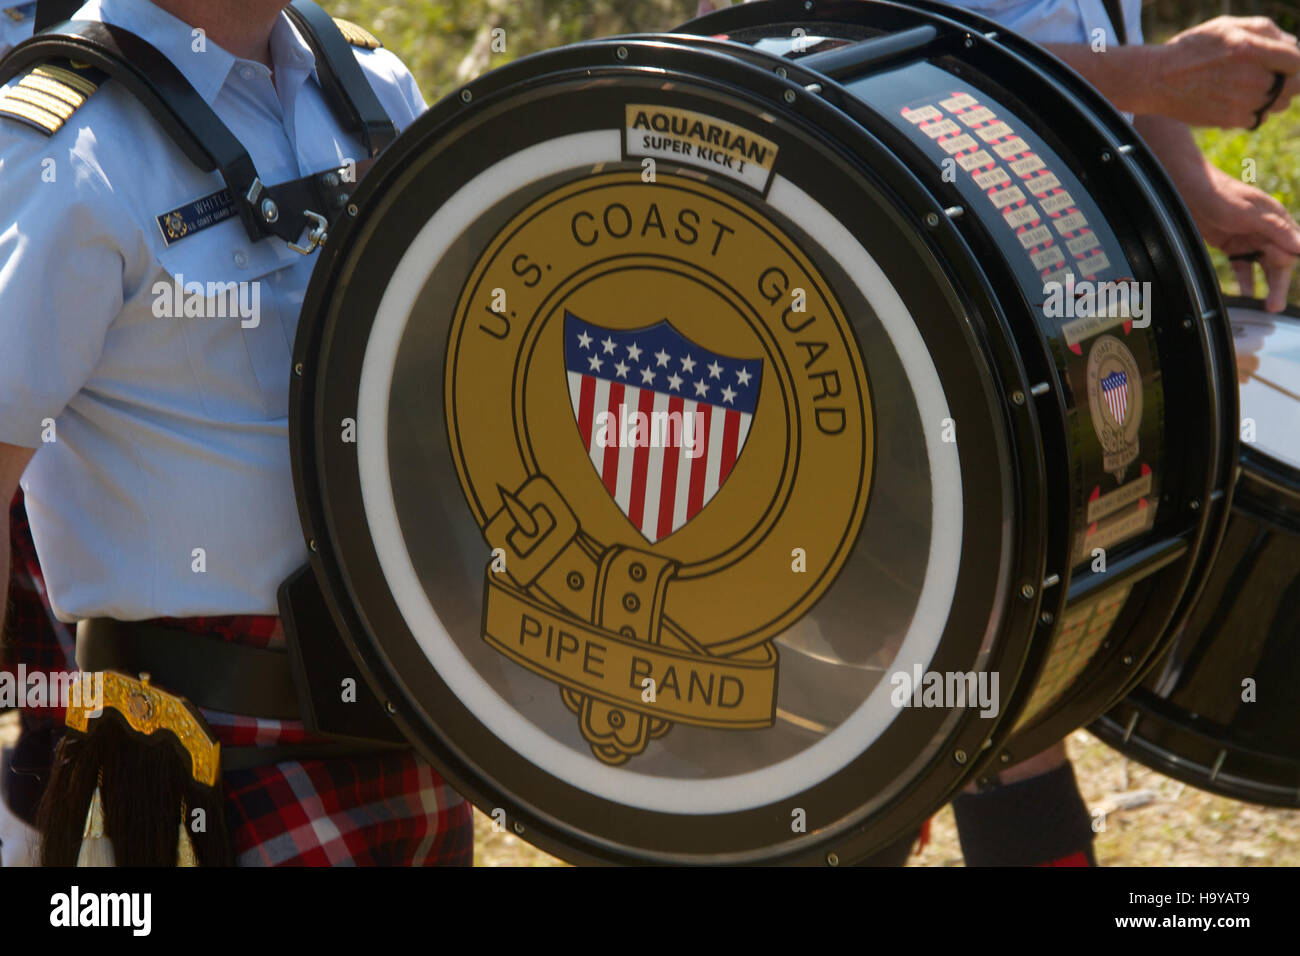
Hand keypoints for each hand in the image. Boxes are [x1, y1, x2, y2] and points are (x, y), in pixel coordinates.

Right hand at [1151, 16, 1299, 126]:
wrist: (1157, 79)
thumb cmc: (1192, 48)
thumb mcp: (1226, 26)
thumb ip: (1264, 29)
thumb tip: (1292, 43)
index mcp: (1251, 49)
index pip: (1297, 61)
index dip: (1294, 61)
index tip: (1286, 62)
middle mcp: (1251, 78)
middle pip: (1294, 86)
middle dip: (1288, 80)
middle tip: (1272, 76)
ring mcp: (1242, 102)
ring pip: (1278, 104)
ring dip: (1272, 96)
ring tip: (1249, 86)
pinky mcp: (1230, 120)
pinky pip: (1258, 118)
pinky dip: (1253, 111)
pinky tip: (1235, 100)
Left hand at [1183, 165, 1299, 311]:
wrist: (1188, 189)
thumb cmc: (1220, 194)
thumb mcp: (1249, 212)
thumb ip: (1275, 229)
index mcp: (1276, 220)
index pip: (1289, 250)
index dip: (1285, 269)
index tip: (1279, 290)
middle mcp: (1265, 230)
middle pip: (1277, 261)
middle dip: (1278, 284)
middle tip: (1274, 307)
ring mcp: (1248, 238)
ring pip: (1262, 266)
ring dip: (1264, 285)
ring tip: (1265, 306)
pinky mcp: (1231, 244)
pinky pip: (1243, 266)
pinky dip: (1246, 280)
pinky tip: (1248, 295)